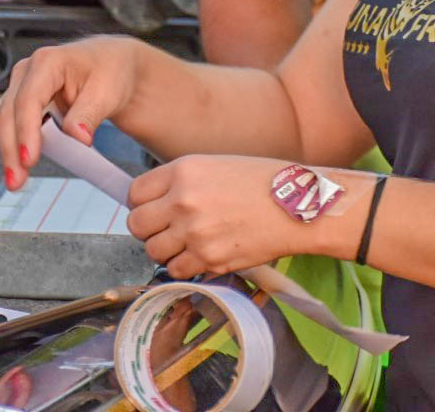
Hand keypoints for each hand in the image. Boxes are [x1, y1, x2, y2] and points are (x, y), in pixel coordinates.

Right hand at [0, 35, 144, 188]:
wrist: (110, 67)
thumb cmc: (109, 71)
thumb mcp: (108, 88)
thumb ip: (90, 112)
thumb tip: (77, 135)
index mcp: (48, 62)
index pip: (29, 99)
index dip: (26, 130)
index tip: (28, 158)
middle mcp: (26, 75)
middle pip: (6, 113)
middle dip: (6, 149)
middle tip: (14, 179)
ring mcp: (17, 90)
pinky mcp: (15, 106)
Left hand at [126, 154, 310, 278]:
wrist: (300, 205)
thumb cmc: (261, 182)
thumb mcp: (215, 166)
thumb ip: (181, 182)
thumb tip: (154, 202)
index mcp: (183, 171)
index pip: (135, 193)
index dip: (142, 203)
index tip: (153, 208)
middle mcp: (183, 201)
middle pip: (137, 225)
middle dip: (149, 228)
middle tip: (167, 228)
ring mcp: (195, 233)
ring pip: (153, 250)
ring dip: (166, 249)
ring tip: (187, 241)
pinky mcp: (210, 259)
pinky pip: (177, 269)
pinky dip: (184, 265)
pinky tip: (201, 253)